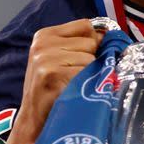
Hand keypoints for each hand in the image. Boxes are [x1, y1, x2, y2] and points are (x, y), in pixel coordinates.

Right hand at [17, 19, 104, 135]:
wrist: (34, 118)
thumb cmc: (53, 87)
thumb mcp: (60, 58)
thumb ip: (79, 43)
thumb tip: (109, 35)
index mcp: (45, 35)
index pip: (85, 25)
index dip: (94, 40)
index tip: (88, 54)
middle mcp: (42, 44)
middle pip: (91, 42)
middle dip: (90, 59)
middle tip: (74, 74)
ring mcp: (46, 59)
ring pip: (91, 58)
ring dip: (88, 73)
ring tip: (72, 83)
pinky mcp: (52, 74)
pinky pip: (87, 73)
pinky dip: (85, 83)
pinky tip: (72, 90)